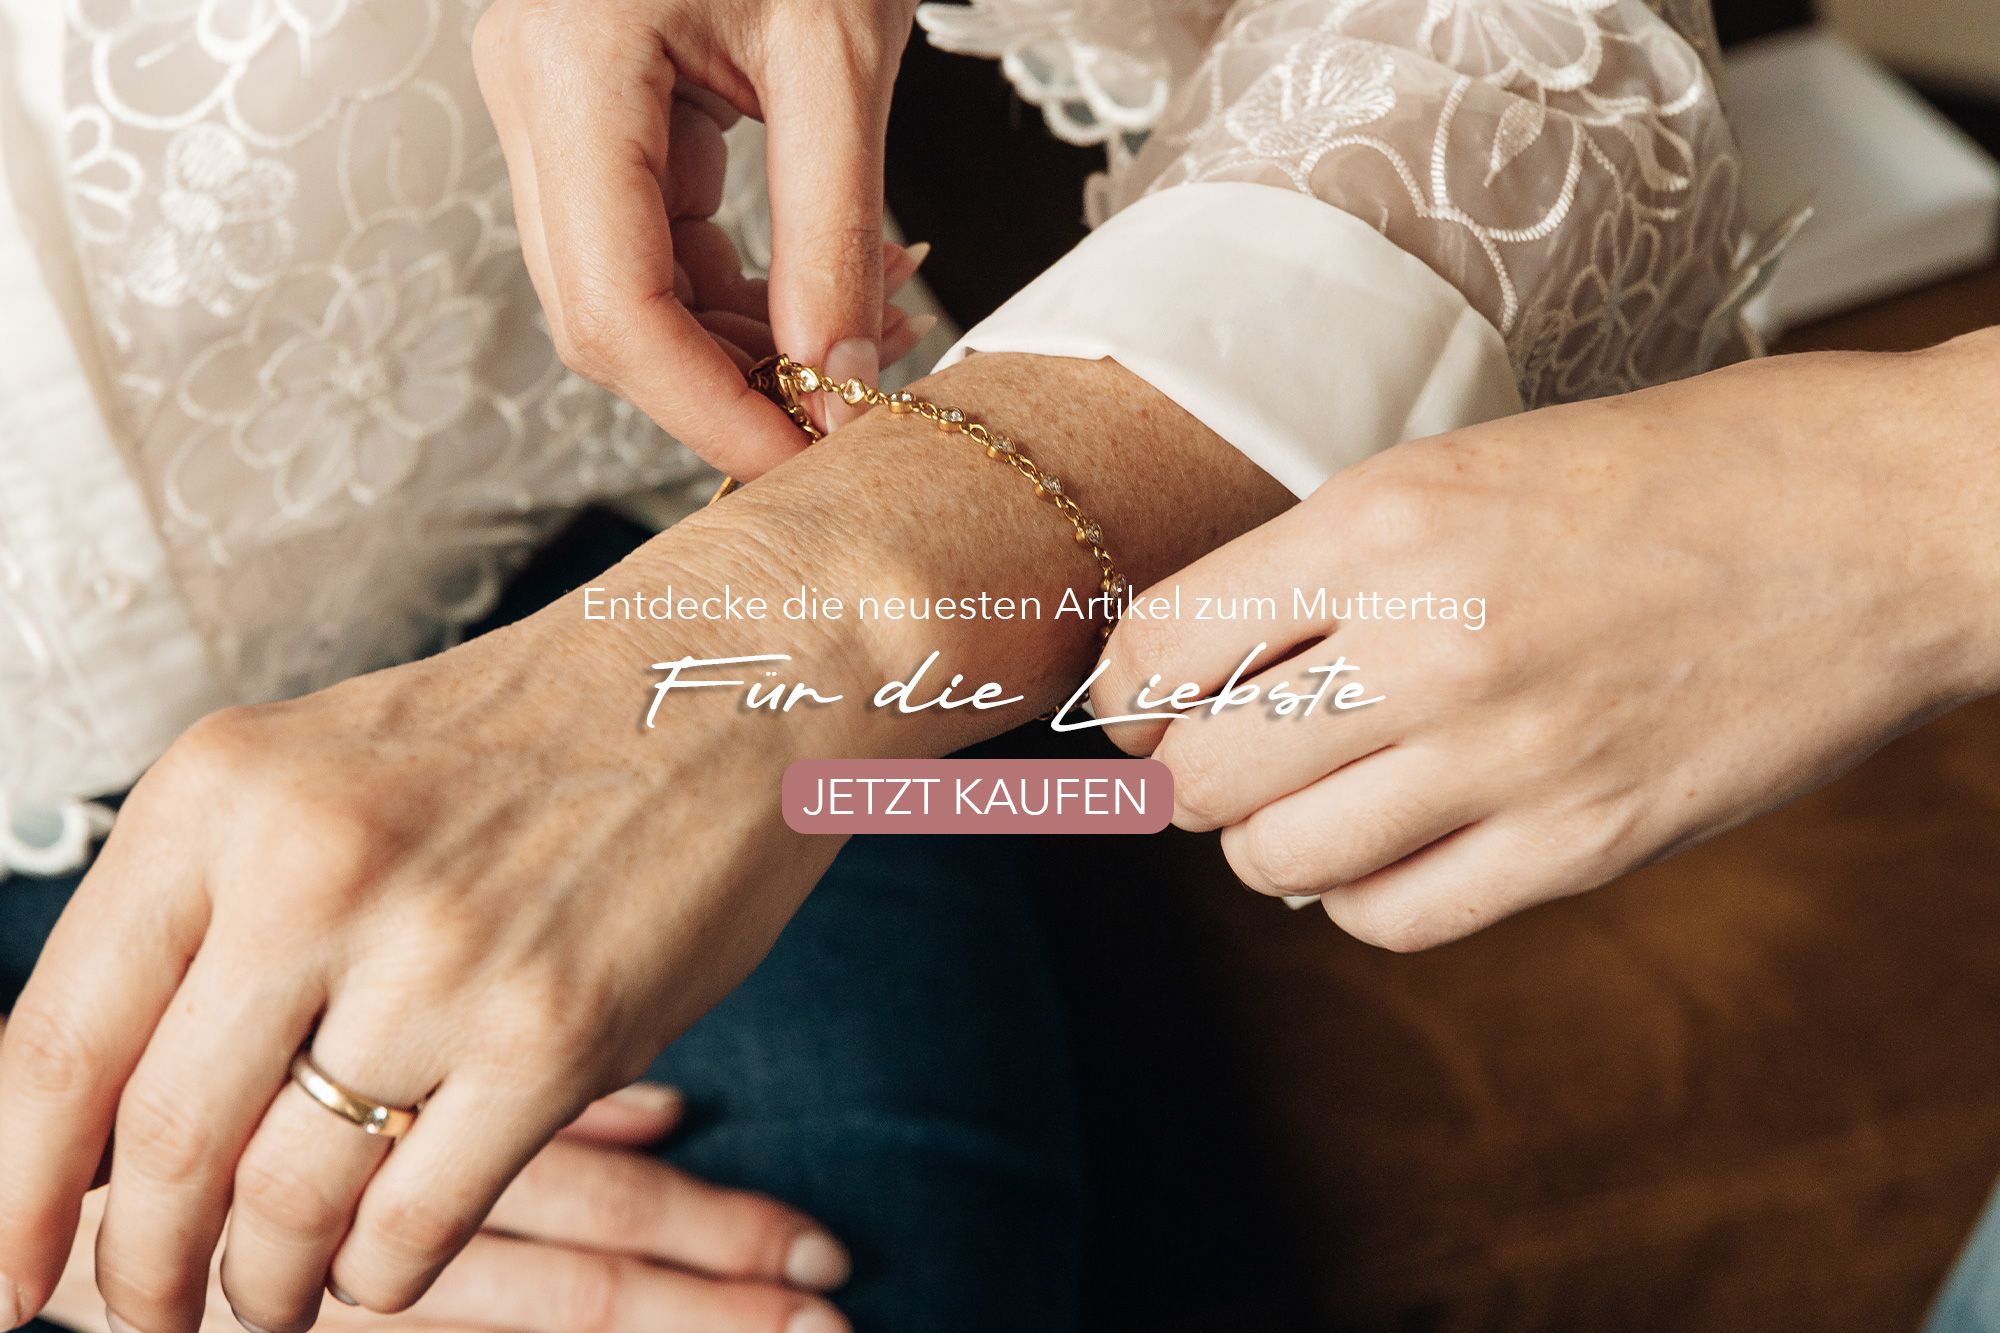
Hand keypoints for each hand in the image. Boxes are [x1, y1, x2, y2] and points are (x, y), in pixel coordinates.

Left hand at [0, 350, 1290, 1332]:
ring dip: (265, 1289)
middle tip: (142, 1315)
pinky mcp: (557, 1030)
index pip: (54, 1042)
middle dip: (138, 1272)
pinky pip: (417, 1222)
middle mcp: (309, 869)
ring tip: (272, 1299)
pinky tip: (384, 1259)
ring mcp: (437, 956)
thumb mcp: (327, 777)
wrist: (728, 675)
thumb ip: (215, 919)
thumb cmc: (526, 739)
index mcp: (221, 794)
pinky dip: (385, 1271)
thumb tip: (114, 1110)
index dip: (6, 1195)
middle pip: (159, 1147)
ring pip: (286, 1207)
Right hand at [473, 0, 921, 471]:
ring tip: (870, 340)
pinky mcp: (594, 115)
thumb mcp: (836, 52)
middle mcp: (533, 98)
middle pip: (605, 316)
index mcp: (570, 71)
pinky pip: (653, 243)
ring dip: (745, 344)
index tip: (808, 462)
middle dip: (729, 388)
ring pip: (629, 292)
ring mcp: (552, 108)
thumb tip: (840, 380)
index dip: (710, 409)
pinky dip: (741, 290)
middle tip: (849, 419)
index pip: (616, 308)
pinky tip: (833, 290)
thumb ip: (833, 227)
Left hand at [1095, 332, 1999, 950]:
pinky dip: (1361, 897)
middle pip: (1199, 774)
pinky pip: (1394, 918)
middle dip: (1183, 774)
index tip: (1142, 701)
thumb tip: (1219, 656)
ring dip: (1266, 842)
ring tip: (1308, 801)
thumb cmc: (1690, 467)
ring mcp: (1508, 756)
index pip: (1160, 646)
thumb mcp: (1475, 460)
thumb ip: (1336, 559)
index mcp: (1386, 520)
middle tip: (1215, 756)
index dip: (1126, 689)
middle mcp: (1427, 642)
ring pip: (1278, 861)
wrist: (1895, 517)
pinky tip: (1392, 846)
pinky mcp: (1585, 842)